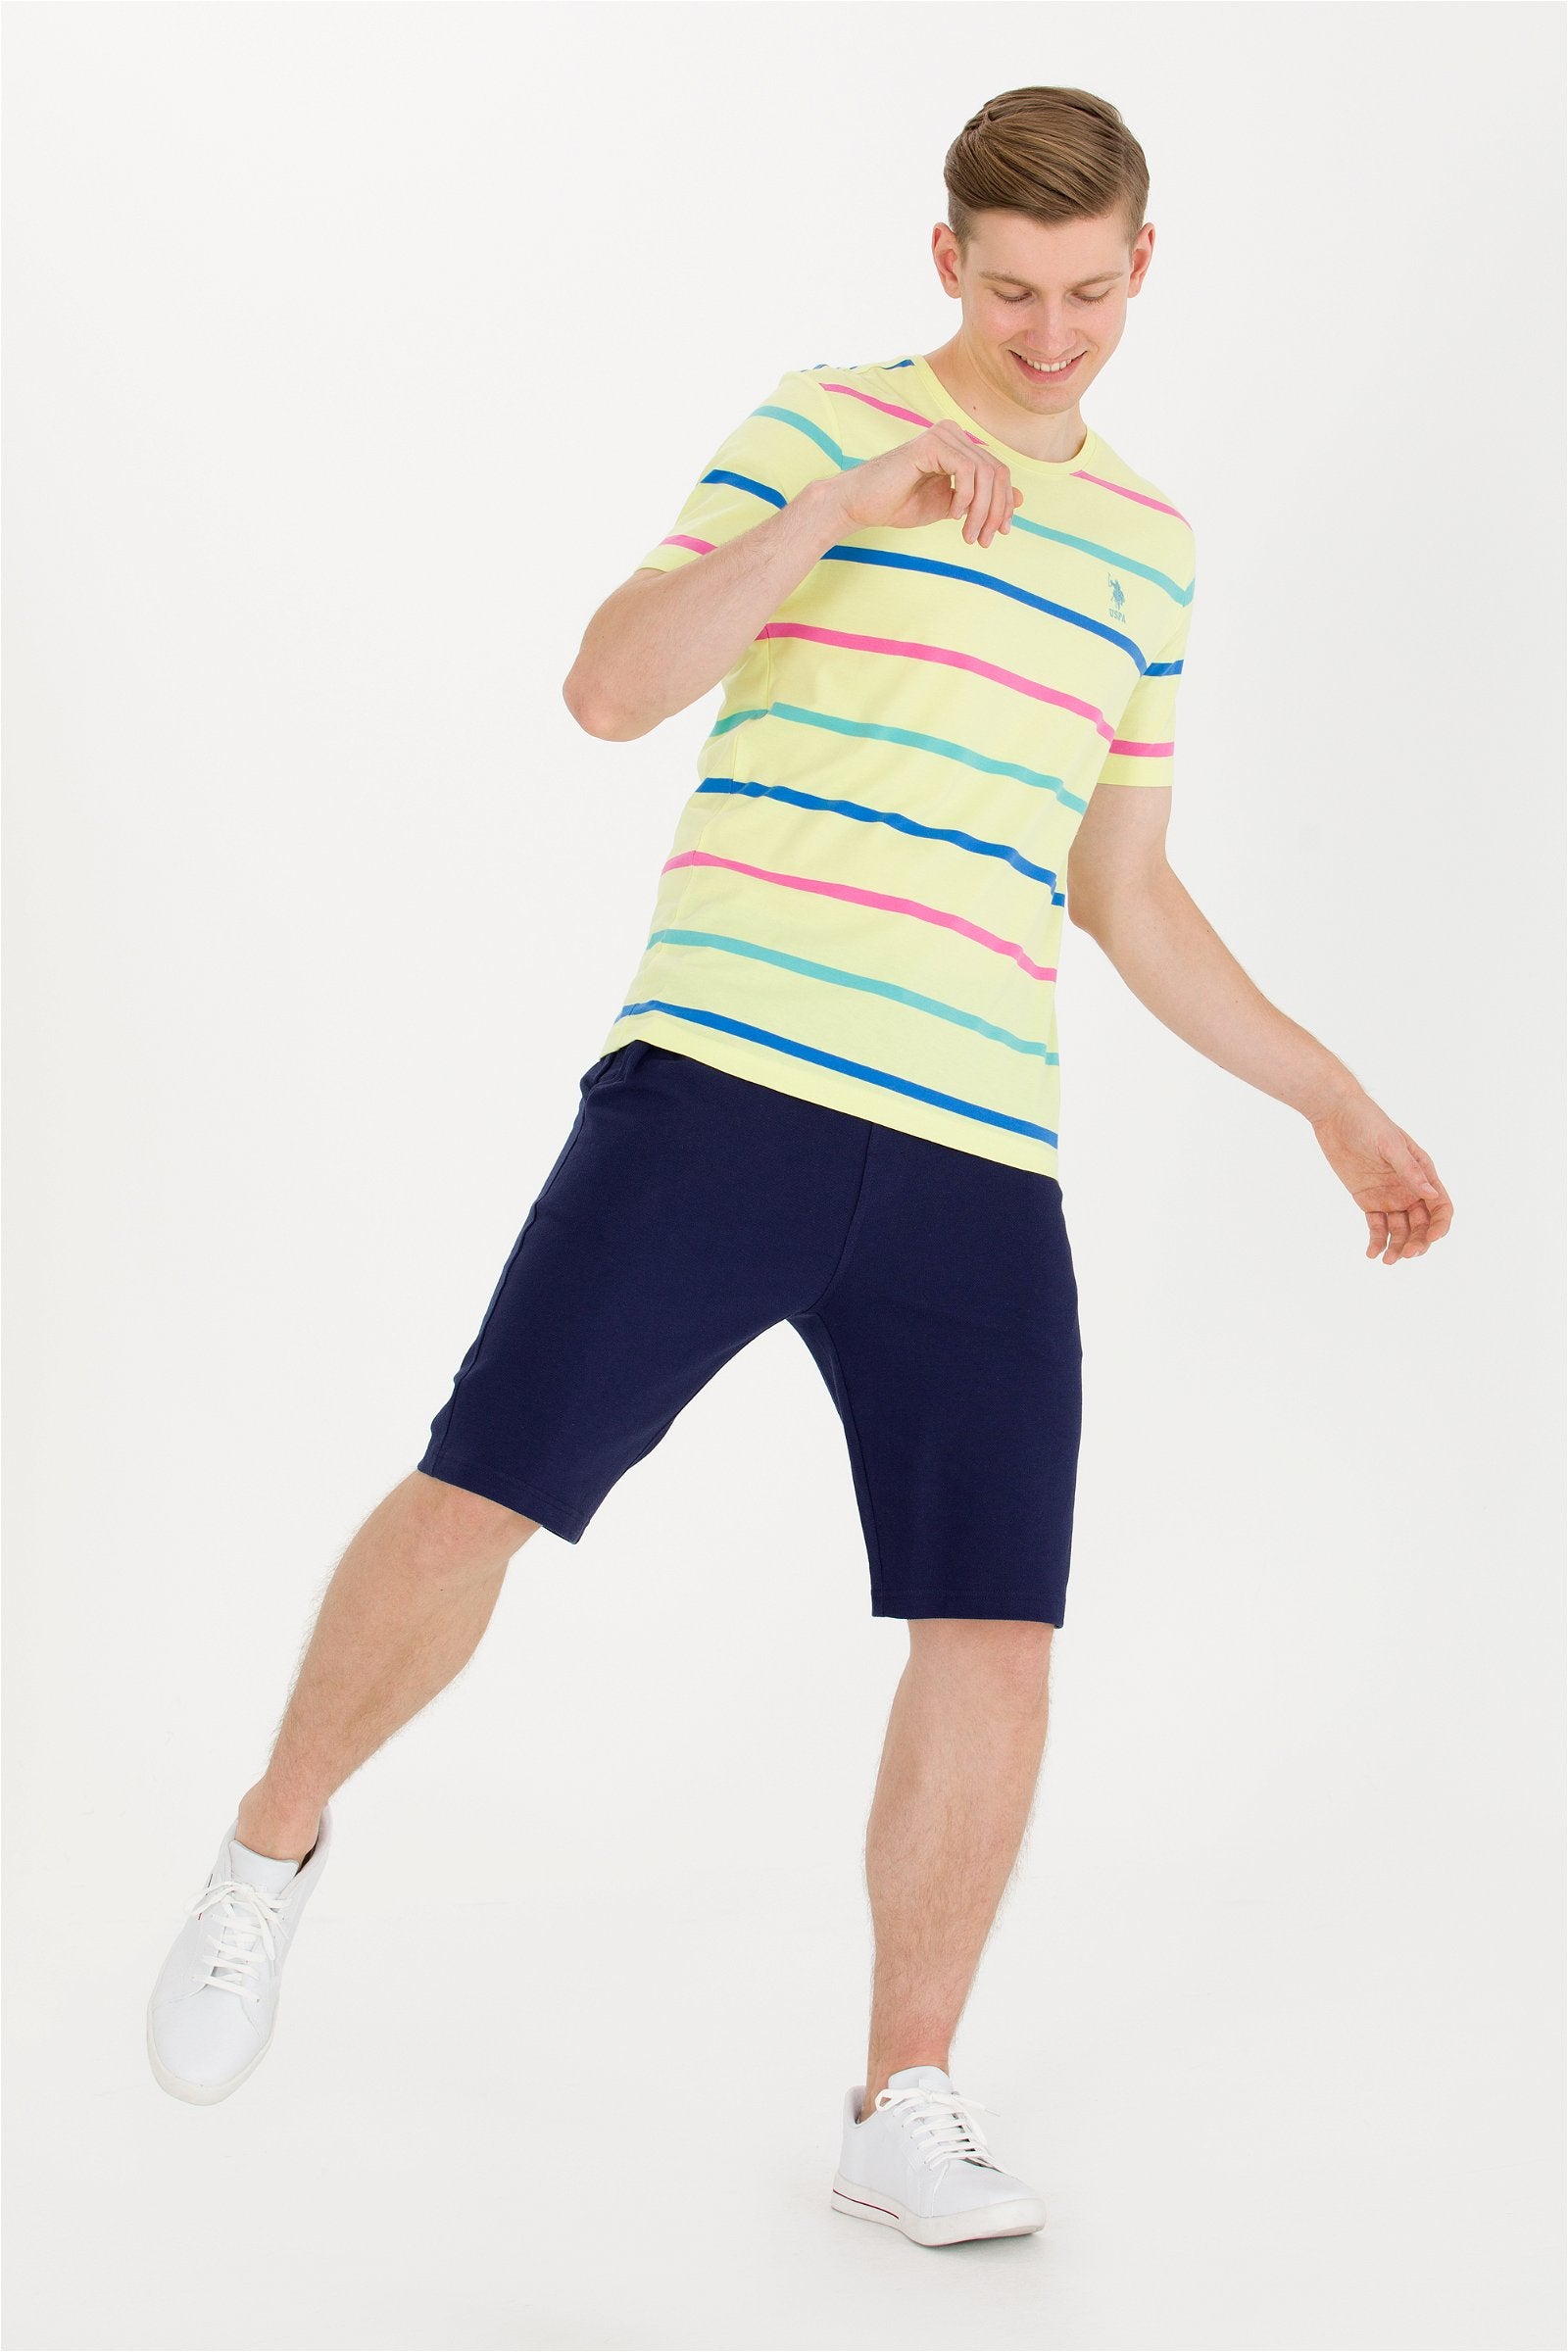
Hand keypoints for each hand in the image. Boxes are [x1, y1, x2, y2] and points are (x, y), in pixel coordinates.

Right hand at [823, 422, 1023, 547]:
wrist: (861, 504)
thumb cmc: (900, 504)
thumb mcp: (951, 506)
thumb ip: (982, 500)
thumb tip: (1021, 499)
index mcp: (960, 446)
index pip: (999, 472)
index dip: (1005, 504)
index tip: (1000, 532)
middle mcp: (954, 434)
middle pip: (997, 472)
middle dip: (996, 511)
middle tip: (984, 540)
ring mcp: (943, 435)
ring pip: (985, 473)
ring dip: (981, 511)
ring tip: (968, 536)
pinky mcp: (931, 444)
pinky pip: (966, 470)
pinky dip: (965, 497)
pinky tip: (953, 515)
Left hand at [1309, 1093, 1452, 1262]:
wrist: (1335, 1115)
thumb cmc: (1368, 1122)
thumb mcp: (1390, 1145)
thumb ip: (1410, 1171)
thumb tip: (1432, 1195)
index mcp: (1423, 1173)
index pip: (1441, 1207)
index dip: (1439, 1226)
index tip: (1430, 1239)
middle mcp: (1409, 1188)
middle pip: (1422, 1224)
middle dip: (1418, 1242)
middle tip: (1406, 1255)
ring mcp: (1389, 1196)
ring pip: (1400, 1230)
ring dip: (1397, 1247)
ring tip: (1388, 1261)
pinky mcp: (1367, 1200)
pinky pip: (1376, 1226)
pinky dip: (1377, 1241)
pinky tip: (1372, 1254)